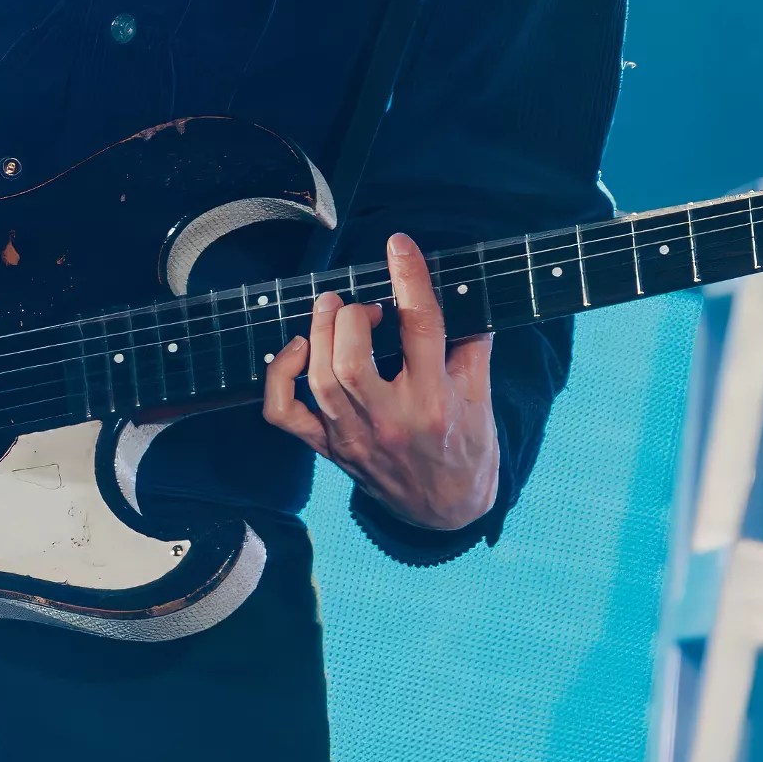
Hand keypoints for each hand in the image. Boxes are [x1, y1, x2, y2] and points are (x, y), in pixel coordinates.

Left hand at [261, 233, 499, 532]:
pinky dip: (280, 377)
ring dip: (319, 333)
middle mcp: (390, 421)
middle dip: (349, 317)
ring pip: (320, 381)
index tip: (399, 247)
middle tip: (362, 303)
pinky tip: (297, 350)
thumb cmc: (467, 451)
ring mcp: (354, 438)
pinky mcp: (330, 448)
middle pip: (351, 361)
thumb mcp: (482, 398)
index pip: (420, 330)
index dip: (409, 280)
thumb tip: (464, 296)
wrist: (447, 514)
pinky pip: (285, 414)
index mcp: (435, 403)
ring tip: (334, 309)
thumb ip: (472, 346)